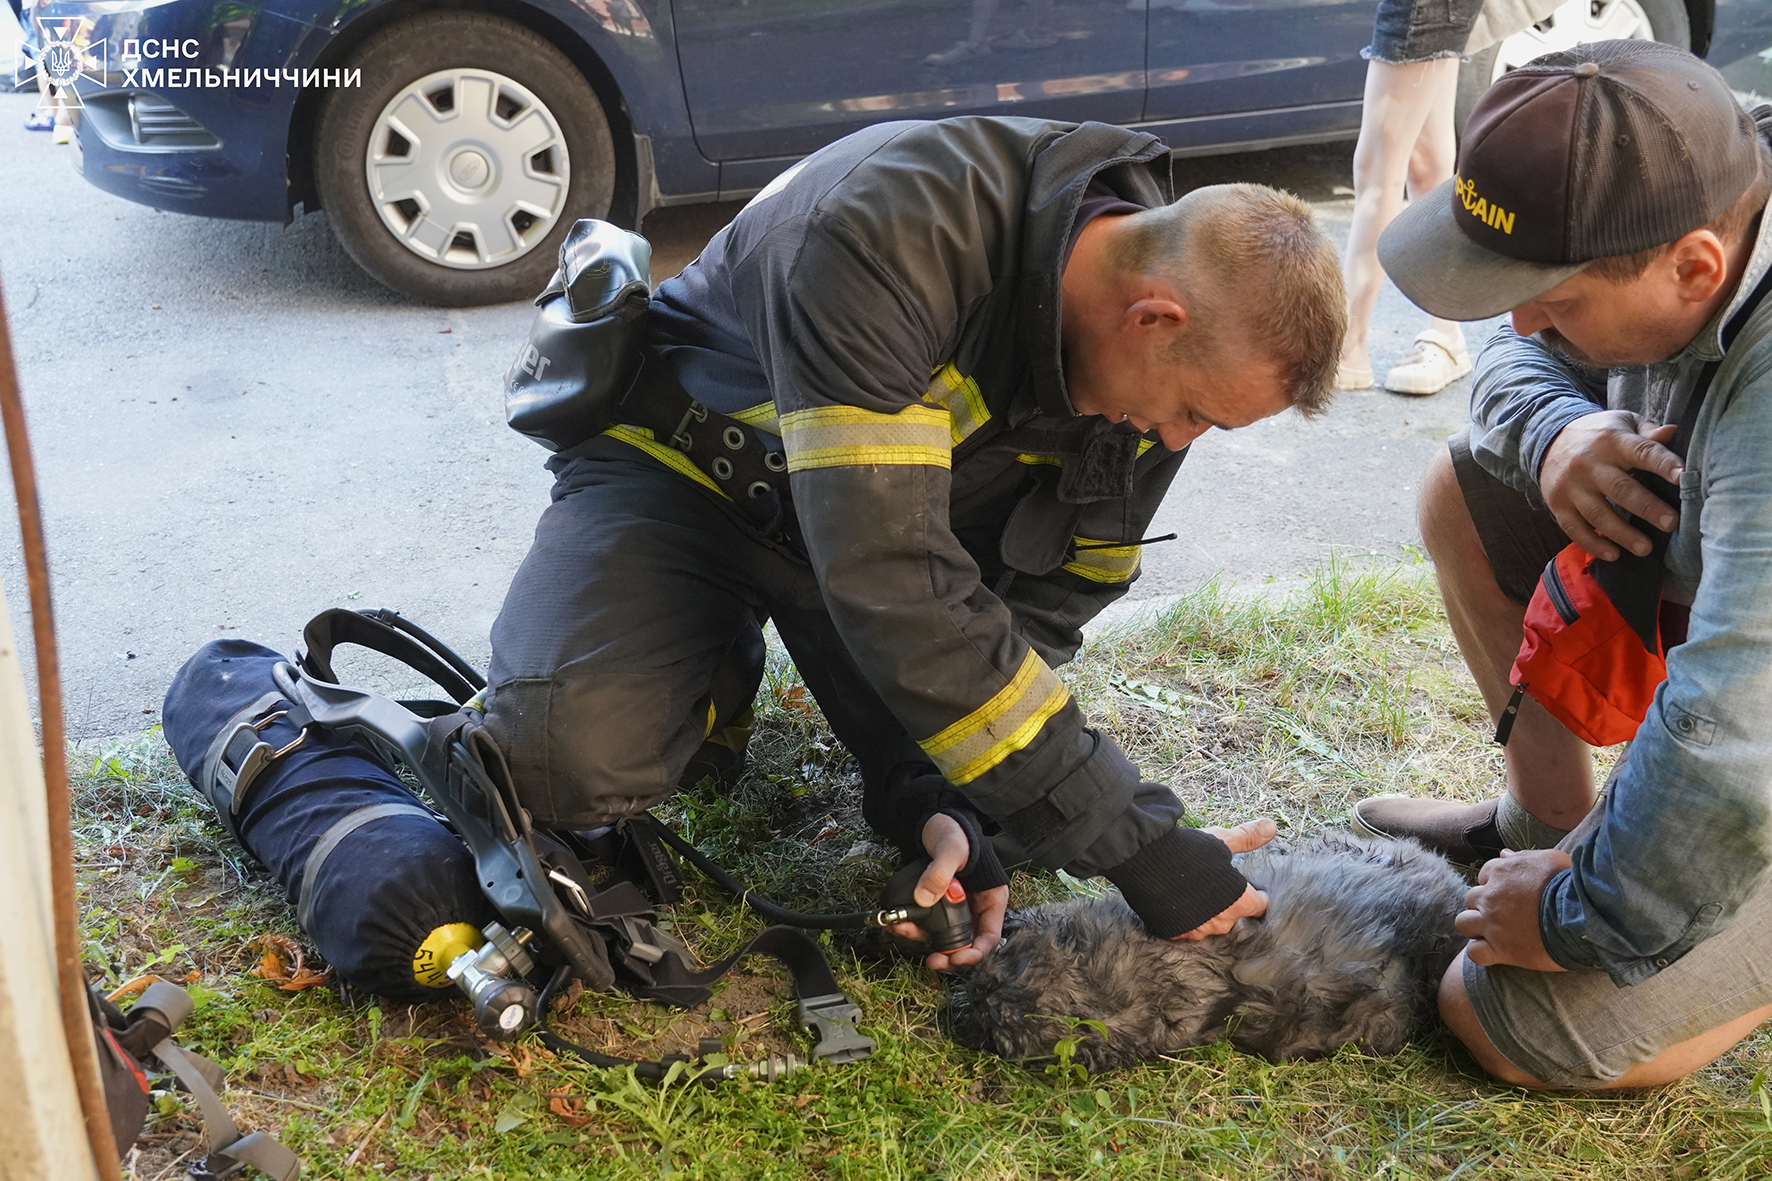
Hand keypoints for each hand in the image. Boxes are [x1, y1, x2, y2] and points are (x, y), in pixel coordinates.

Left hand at [887, 811, 1006, 970]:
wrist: (934, 819)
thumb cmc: (954, 830)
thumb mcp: (951, 848)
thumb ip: (940, 872)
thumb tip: (924, 898)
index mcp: (990, 898)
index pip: (990, 935)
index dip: (976, 952)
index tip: (957, 959)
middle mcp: (974, 907)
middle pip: (966, 942)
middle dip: (950, 956)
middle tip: (933, 961)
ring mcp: (955, 908)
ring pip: (943, 936)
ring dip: (924, 941)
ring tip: (903, 932)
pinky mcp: (935, 904)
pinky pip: (926, 923)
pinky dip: (912, 926)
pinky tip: (898, 922)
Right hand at [1171, 817, 1276, 940]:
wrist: (1145, 861)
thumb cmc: (1189, 851)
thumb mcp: (1221, 841)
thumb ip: (1247, 837)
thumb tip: (1271, 826)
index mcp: (1240, 902)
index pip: (1260, 907)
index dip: (1256, 895)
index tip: (1249, 888)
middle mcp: (1222, 922)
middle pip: (1234, 918)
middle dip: (1229, 905)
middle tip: (1217, 887)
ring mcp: (1197, 930)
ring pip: (1210, 925)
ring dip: (1207, 914)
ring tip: (1196, 894)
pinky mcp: (1175, 933)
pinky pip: (1186, 930)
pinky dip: (1185, 919)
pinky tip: (1179, 903)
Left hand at [1456, 848, 1569, 971]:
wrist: (1582, 915)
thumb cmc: (1569, 884)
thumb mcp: (1549, 859)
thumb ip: (1522, 857)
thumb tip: (1504, 853)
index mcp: (1501, 872)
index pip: (1484, 876)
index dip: (1495, 886)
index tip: (1510, 895)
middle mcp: (1491, 897)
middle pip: (1471, 900)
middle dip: (1483, 906)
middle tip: (1503, 915)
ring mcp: (1492, 924)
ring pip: (1463, 923)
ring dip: (1475, 927)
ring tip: (1494, 933)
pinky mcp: (1500, 949)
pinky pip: (1475, 953)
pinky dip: (1481, 953)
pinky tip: (1495, 952)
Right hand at [1539, 412, 1681, 560]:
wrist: (1549, 439)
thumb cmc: (1599, 434)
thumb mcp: (1624, 424)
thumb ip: (1648, 433)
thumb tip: (1674, 432)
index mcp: (1612, 440)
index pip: (1641, 451)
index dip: (1663, 464)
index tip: (1684, 477)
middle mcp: (1589, 463)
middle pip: (1620, 488)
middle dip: (1647, 508)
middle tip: (1671, 524)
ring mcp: (1571, 486)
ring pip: (1598, 513)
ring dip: (1622, 534)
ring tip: (1646, 548)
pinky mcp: (1557, 504)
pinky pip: (1574, 528)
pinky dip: (1593, 543)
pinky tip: (1613, 554)